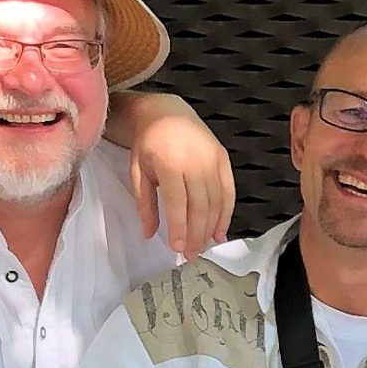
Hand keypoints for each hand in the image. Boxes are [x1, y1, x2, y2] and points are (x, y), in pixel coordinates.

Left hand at [125, 93, 234, 257]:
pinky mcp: (223, 158)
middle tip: (191, 254)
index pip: (178, 203)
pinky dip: (226, 214)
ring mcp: (211, 158)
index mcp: (169, 162)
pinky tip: (220, 232)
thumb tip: (148, 234)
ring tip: (202, 247)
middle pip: (200, 206)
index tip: (177, 248)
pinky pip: (228, 191)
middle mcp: (194, 160)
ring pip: (216, 202)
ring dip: (211, 228)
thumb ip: (144, 204)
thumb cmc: (149, 144)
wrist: (166, 112)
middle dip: (196, 234)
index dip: (180, 228)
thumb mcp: (138, 172)